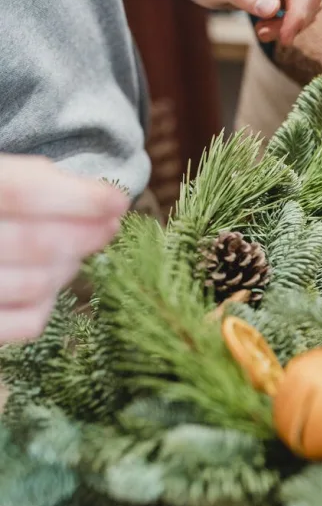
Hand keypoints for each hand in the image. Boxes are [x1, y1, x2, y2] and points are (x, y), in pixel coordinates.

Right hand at [0, 155, 128, 341]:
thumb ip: (34, 181)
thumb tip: (102, 199)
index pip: (20, 192)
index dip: (78, 197)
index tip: (117, 200)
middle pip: (32, 243)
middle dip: (83, 234)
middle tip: (108, 227)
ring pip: (34, 285)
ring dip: (67, 267)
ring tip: (75, 253)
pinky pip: (27, 324)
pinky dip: (48, 303)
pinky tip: (49, 283)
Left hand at [172, 0, 321, 44]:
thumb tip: (272, 7)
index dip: (298, 14)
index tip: (284, 38)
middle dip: (296, 21)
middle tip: (263, 34)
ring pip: (308, 5)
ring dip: (291, 25)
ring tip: (261, 31)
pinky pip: (298, 10)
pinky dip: (287, 24)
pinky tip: (265, 27)